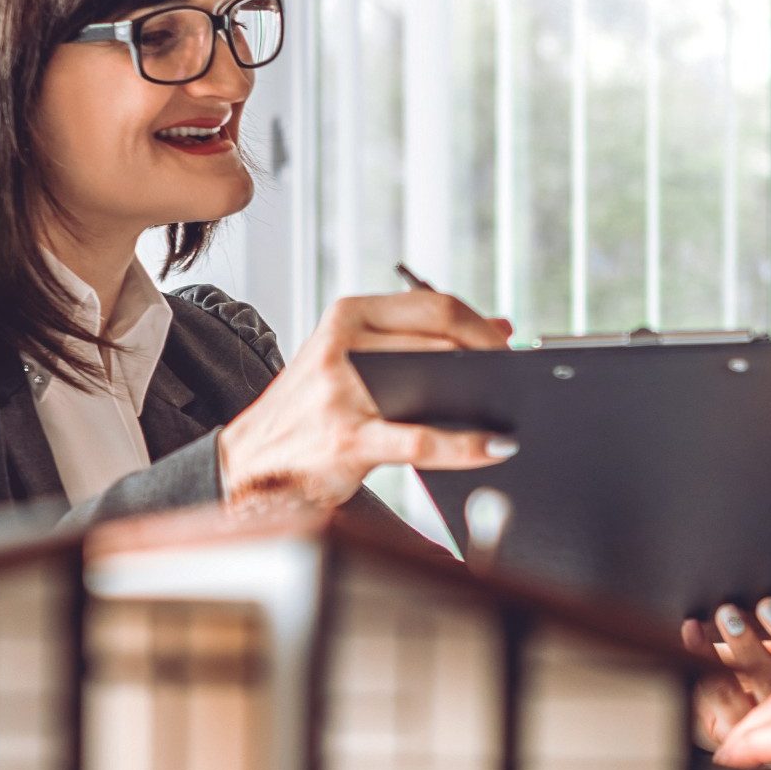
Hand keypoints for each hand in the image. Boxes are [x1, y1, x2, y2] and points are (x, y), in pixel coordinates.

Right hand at [216, 290, 513, 508]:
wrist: (249, 463)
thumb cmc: (312, 411)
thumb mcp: (352, 359)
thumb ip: (414, 341)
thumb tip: (498, 325)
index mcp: (347, 317)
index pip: (433, 305)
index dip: (482, 326)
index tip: (511, 347)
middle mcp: (343, 346)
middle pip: (442, 342)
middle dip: (490, 363)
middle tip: (520, 383)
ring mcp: (343, 393)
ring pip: (436, 382)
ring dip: (484, 398)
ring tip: (512, 409)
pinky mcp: (348, 440)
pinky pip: (423, 440)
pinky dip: (468, 446)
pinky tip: (494, 448)